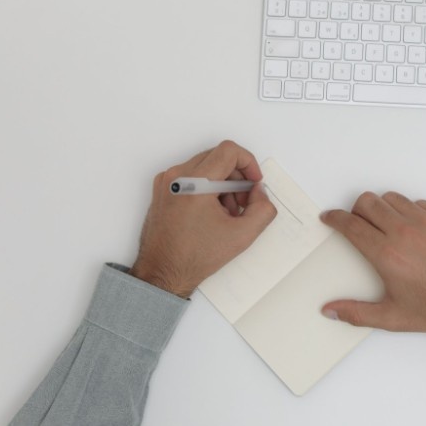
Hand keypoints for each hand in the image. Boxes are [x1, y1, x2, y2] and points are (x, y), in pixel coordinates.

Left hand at [130, 140, 276, 297]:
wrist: (162, 274)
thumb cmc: (193, 257)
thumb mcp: (242, 235)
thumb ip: (262, 209)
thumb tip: (260, 192)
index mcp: (193, 183)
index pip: (229, 151)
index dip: (249, 163)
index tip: (254, 182)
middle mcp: (176, 176)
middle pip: (218, 157)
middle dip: (237, 178)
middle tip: (243, 202)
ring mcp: (166, 182)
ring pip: (206, 167)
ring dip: (224, 185)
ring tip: (227, 213)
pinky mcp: (163, 190)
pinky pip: (192, 177)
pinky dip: (208, 189)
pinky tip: (212, 213)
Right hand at [320, 192, 425, 343]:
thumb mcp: (391, 317)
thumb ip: (356, 313)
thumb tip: (330, 310)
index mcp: (387, 255)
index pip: (350, 224)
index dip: (335, 218)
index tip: (330, 217)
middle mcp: (405, 232)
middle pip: (367, 202)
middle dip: (356, 210)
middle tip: (358, 222)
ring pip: (391, 198)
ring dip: (382, 208)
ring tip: (385, 225)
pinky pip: (417, 202)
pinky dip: (408, 211)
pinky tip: (411, 227)